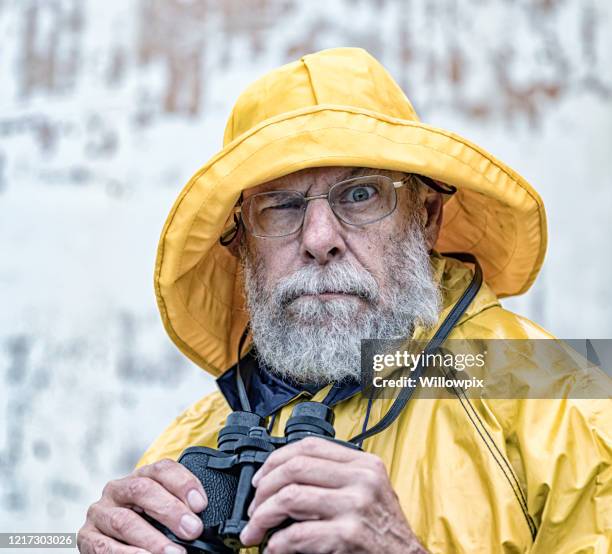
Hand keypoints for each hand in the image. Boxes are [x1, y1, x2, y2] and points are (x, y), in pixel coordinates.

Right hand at [77, 459, 206, 553]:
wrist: (114, 543)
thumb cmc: (146, 524)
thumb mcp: (162, 511)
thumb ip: (179, 509)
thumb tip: (201, 519)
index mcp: (140, 476)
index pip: (162, 469)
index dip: (183, 483)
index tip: (201, 505)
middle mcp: (118, 489)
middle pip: (143, 490)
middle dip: (170, 511)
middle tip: (192, 530)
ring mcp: (100, 512)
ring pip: (125, 520)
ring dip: (152, 539)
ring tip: (174, 553)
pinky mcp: (86, 537)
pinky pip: (105, 546)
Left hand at [240, 437, 426, 553]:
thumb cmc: (384, 532)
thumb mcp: (368, 491)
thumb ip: (336, 477)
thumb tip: (283, 477)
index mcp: (364, 464)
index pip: (310, 446)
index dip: (276, 459)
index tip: (260, 478)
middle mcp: (361, 479)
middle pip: (295, 467)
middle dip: (263, 489)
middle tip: (253, 509)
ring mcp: (356, 505)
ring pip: (290, 497)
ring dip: (262, 516)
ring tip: (255, 531)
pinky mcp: (349, 535)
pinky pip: (298, 534)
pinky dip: (277, 543)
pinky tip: (274, 548)